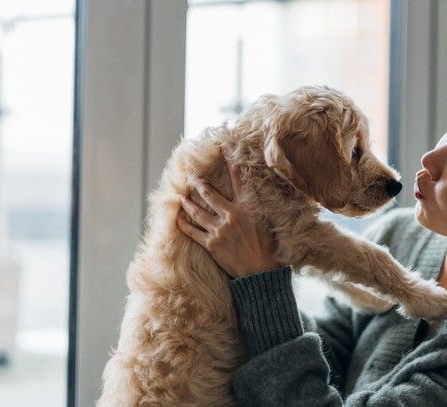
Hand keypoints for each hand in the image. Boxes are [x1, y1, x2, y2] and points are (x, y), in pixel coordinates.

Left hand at [176, 147, 282, 278]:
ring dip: (188, 203)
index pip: (238, 180)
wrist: (261, 273)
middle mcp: (231, 216)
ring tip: (182, 197)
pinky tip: (178, 217)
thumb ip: (255, 207)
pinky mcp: (211, 245)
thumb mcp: (266, 222)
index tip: (223, 147)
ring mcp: (219, 230)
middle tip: (191, 177)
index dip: (230, 162)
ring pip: (197, 212)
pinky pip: (192, 231)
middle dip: (198, 184)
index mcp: (247, 208)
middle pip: (209, 194)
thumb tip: (250, 195)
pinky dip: (184, 223)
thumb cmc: (267, 248)